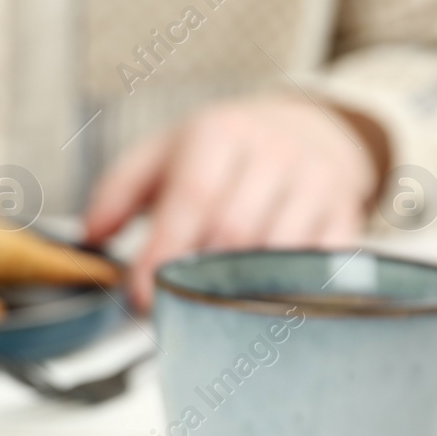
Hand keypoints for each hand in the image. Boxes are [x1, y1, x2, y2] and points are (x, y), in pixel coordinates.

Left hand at [84, 95, 387, 307]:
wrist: (308, 127)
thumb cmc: (220, 152)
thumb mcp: (160, 154)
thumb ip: (117, 193)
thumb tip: (90, 238)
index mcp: (219, 135)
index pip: (193, 200)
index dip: (164, 253)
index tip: (141, 298)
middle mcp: (275, 153)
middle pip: (236, 233)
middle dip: (200, 278)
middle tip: (173, 307)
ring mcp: (318, 183)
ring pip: (280, 255)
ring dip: (242, 292)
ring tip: (214, 308)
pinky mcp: (346, 215)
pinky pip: (322, 266)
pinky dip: (289, 292)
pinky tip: (263, 304)